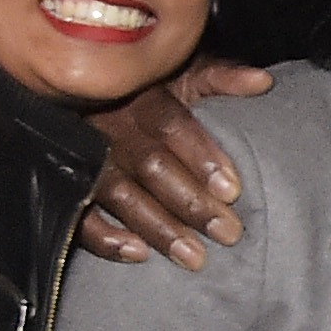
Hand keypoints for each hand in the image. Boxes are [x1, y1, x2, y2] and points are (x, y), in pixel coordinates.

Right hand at [78, 57, 268, 266]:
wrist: (87, 86)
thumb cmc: (151, 86)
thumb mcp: (182, 72)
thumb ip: (220, 78)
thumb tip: (262, 81)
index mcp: (139, 93)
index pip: (169, 124)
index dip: (201, 155)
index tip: (233, 190)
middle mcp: (108, 124)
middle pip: (149, 165)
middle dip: (190, 202)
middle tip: (228, 232)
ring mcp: (85, 156)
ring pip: (119, 194)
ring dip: (158, 227)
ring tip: (194, 257)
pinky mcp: (68, 184)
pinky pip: (79, 214)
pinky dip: (104, 237)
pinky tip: (138, 253)